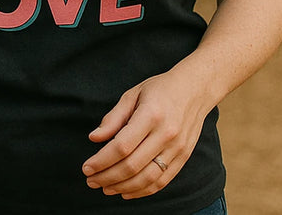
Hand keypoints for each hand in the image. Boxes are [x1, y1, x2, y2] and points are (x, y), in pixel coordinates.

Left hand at [81, 69, 214, 199]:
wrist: (195, 90)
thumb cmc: (160, 90)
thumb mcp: (132, 95)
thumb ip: (113, 118)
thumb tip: (94, 138)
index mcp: (151, 115)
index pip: (122, 146)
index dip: (101, 161)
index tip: (86, 168)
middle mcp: (166, 134)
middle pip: (132, 165)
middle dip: (107, 177)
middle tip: (91, 181)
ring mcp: (177, 148)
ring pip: (147, 178)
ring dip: (123, 187)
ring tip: (105, 188)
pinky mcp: (183, 157)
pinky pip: (162, 181)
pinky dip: (143, 190)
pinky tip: (126, 191)